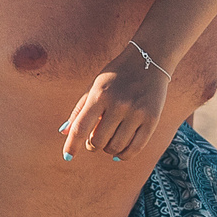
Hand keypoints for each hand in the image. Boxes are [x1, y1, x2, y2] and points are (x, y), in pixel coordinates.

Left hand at [61, 47, 170, 161]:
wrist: (149, 60)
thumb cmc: (116, 75)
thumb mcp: (95, 86)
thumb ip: (80, 110)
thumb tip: (64, 132)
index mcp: (100, 94)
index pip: (81, 127)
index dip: (72, 145)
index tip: (67, 156)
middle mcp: (118, 104)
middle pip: (98, 141)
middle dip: (93, 145)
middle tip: (94, 140)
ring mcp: (137, 112)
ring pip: (116, 147)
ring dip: (108, 150)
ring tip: (108, 142)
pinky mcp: (152, 119)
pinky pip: (135, 148)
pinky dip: (124, 154)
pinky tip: (120, 153)